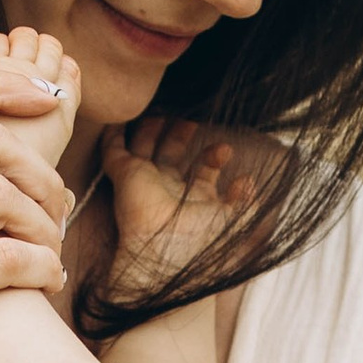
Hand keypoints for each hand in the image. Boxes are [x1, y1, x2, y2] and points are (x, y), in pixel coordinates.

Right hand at [103, 112, 270, 299]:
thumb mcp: (236, 221)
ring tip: (165, 111)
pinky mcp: (124, 174)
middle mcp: (167, 190)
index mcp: (193, 202)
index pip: (203, 173)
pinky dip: (114, 133)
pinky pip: (113, 149)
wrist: (168, 250)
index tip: (227, 149)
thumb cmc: (202, 241)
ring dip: (153, 130)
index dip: (214, 158)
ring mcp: (144, 182)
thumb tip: (249, 181)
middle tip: (193, 121)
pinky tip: (121, 116)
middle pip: (172, 156)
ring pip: (144, 148)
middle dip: (182, 136)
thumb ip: (246, 202)